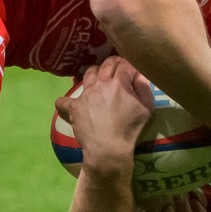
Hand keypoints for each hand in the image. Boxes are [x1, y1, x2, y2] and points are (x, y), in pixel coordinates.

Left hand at [58, 57, 157, 174]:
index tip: (131, 70)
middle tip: (117, 69)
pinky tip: (68, 103)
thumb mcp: (146, 108)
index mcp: (119, 82)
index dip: (129, 65)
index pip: (125, 65)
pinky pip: (64, 101)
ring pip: (88, 74)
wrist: (108, 147)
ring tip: (98, 79)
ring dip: (95, 73)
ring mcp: (86, 94)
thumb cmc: (129, 129)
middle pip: (107, 64)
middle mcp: (101, 83)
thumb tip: (139, 73)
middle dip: (114, 63)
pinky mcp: (74, 106)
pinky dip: (65, 101)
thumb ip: (144, 87)